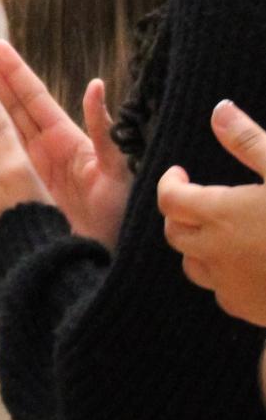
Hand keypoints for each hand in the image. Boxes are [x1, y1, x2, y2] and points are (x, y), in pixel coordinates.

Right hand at [0, 41, 129, 245]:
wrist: (104, 257)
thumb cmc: (117, 216)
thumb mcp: (115, 170)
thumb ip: (104, 130)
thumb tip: (96, 85)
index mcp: (66, 141)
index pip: (35, 98)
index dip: (14, 72)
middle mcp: (47, 149)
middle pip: (17, 104)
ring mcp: (35, 166)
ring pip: (6, 124)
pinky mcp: (25, 186)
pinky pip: (1, 154)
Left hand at [161, 100, 265, 323]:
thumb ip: (249, 141)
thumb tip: (219, 110)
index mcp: (221, 214)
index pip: (169, 199)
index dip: (169, 183)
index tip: (179, 173)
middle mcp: (216, 252)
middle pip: (175, 233)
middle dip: (181, 215)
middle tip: (199, 201)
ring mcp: (231, 286)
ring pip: (193, 267)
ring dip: (199, 248)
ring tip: (222, 232)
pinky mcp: (250, 310)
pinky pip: (222, 294)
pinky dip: (225, 277)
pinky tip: (248, 265)